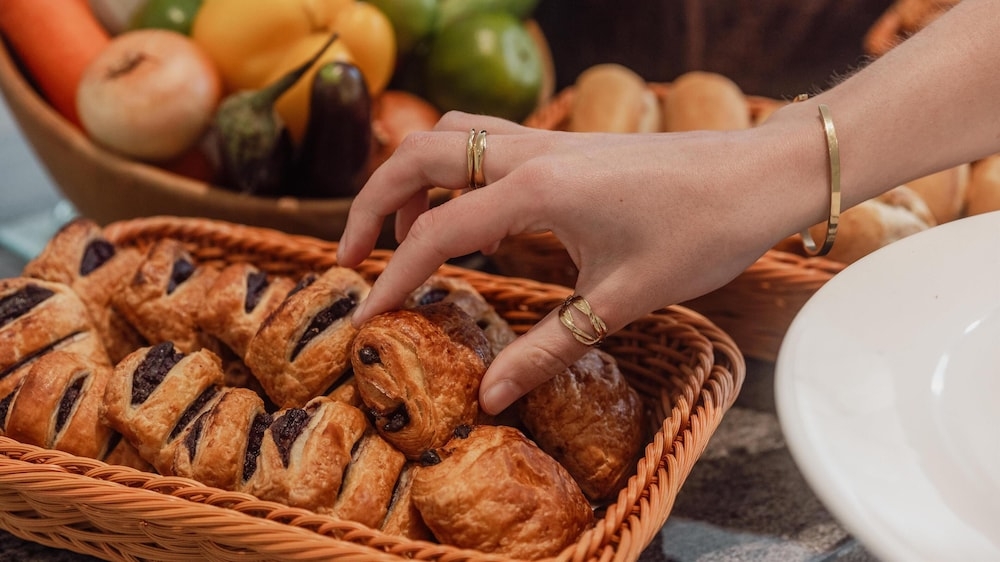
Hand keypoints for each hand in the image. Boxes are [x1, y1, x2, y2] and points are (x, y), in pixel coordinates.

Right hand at [338, 110, 812, 413]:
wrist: (756, 177)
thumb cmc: (700, 232)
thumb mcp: (621, 301)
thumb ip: (546, 349)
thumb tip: (490, 396)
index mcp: (536, 190)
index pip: (435, 231)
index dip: (392, 278)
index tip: (366, 317)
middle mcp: (528, 153)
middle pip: (415, 157)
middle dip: (370, 203)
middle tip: (352, 258)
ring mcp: (544, 139)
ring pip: (447, 137)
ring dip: (409, 177)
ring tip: (402, 235)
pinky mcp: (561, 143)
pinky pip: (483, 140)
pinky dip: (451, 170)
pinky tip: (468, 215)